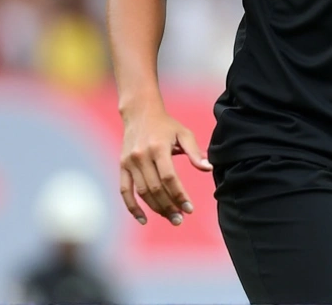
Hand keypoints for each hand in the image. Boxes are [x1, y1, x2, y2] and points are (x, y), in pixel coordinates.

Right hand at [119, 102, 212, 225]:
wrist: (140, 113)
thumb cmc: (166, 125)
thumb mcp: (184, 134)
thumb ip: (195, 152)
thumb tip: (209, 168)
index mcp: (158, 148)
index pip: (169, 178)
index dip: (179, 195)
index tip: (189, 208)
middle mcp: (141, 156)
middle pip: (155, 188)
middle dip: (169, 206)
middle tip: (181, 219)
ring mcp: (129, 163)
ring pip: (142, 192)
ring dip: (156, 208)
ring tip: (171, 218)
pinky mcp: (122, 167)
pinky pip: (125, 191)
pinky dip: (132, 207)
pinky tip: (144, 219)